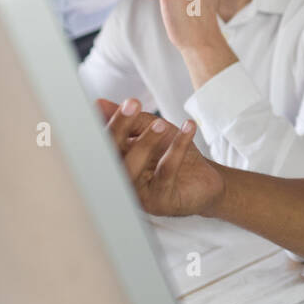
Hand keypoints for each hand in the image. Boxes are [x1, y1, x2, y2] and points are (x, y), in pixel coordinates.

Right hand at [98, 97, 222, 217]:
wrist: (205, 180)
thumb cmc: (172, 154)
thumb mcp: (153, 129)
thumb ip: (131, 119)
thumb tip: (98, 103)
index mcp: (116, 162)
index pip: (105, 141)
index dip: (111, 121)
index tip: (122, 101)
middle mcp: (121, 180)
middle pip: (112, 155)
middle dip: (120, 127)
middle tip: (132, 104)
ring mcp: (138, 194)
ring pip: (133, 168)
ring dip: (146, 142)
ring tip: (160, 123)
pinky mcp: (160, 202)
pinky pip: (165, 172)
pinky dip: (176, 148)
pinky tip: (188, 128)